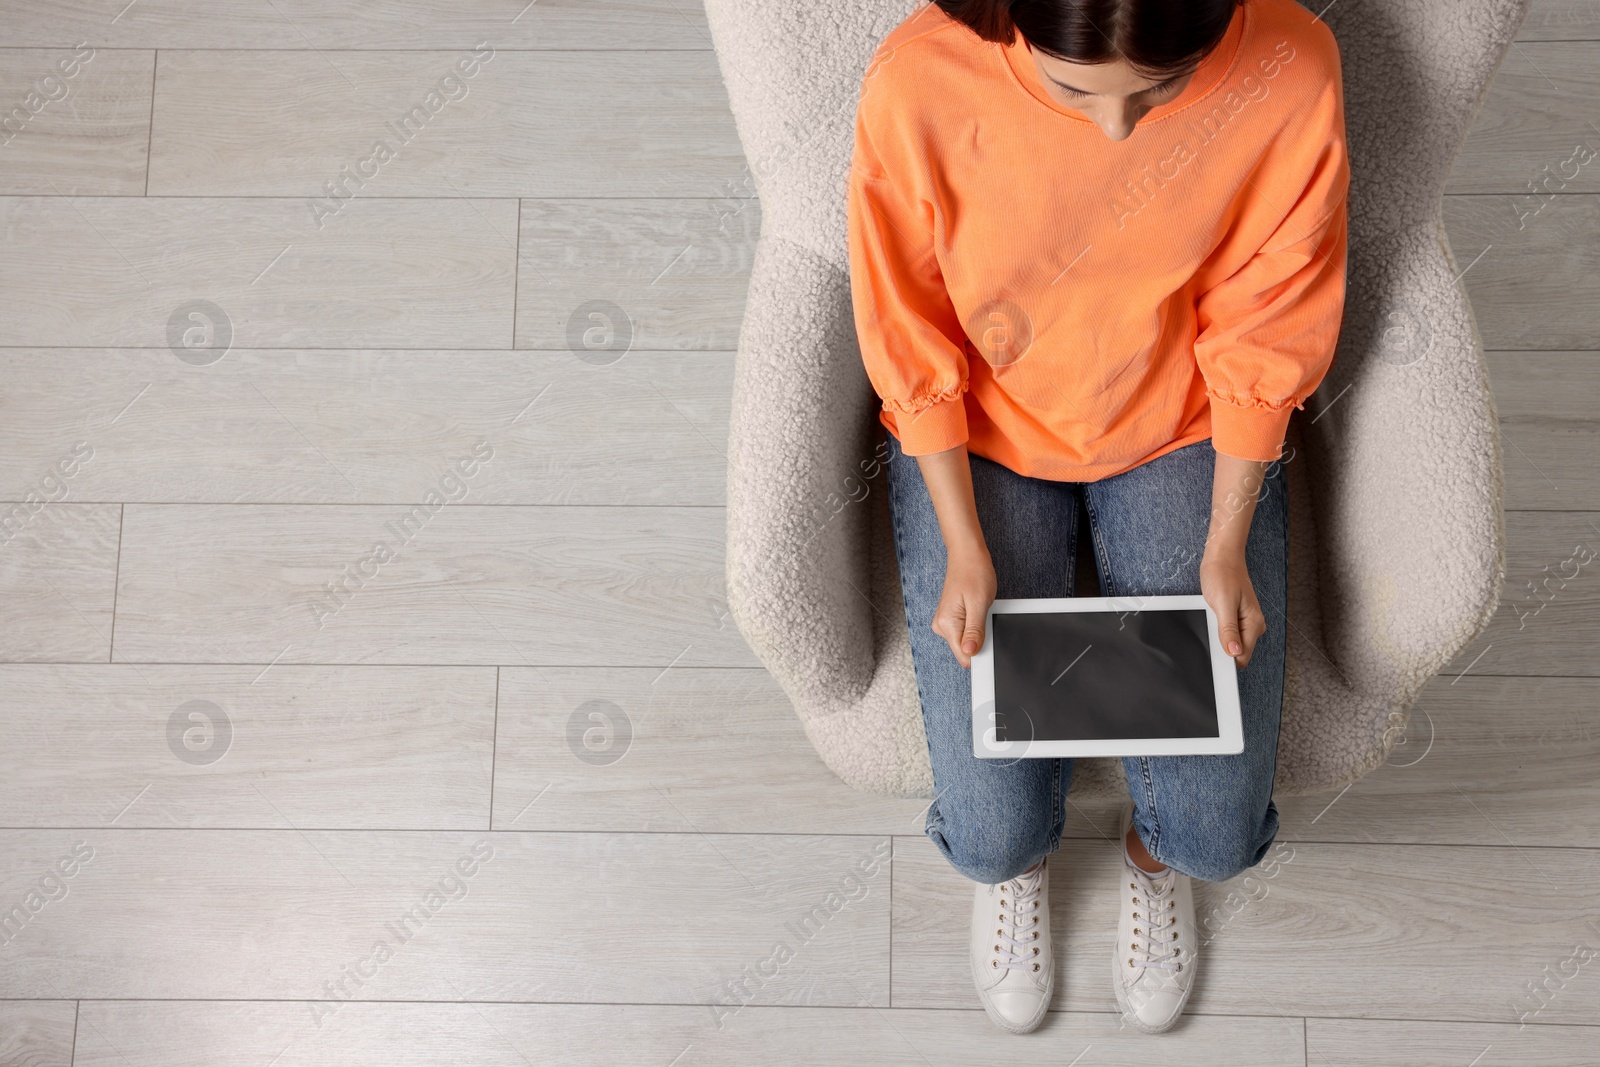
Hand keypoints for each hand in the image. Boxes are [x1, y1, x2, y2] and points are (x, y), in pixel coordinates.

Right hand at [933, 547, 995, 669]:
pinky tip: (976, 609)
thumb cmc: (974, 573)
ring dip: (978, 630)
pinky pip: (966, 632)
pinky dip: (976, 625)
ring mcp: (945, 623)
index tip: (987, 638)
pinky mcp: (951, 619)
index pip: (964, 656)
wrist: (967, 555)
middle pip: (966, 650)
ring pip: (967, 641)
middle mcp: (942, 626)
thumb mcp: (979, 604)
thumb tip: (970, 653)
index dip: (980, 652)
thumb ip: (975, 631)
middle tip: (984, 616)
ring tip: (979, 609)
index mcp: (947, 624)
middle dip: (980, 639)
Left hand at [1199, 545, 1265, 668]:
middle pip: (1236, 652)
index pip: (1242, 657)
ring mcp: (1245, 622)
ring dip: (1218, 636)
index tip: (1213, 655)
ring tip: (1212, 616)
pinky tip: (1212, 615)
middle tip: (1211, 627)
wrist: (1221, 556)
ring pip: (1230, 643)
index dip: (1226, 659)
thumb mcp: (1223, 603)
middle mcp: (1253, 625)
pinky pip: (1226, 633)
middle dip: (1221, 647)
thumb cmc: (1222, 574)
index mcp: (1254, 624)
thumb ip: (1228, 630)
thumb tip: (1234, 652)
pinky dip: (1216, 628)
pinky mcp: (1236, 617)